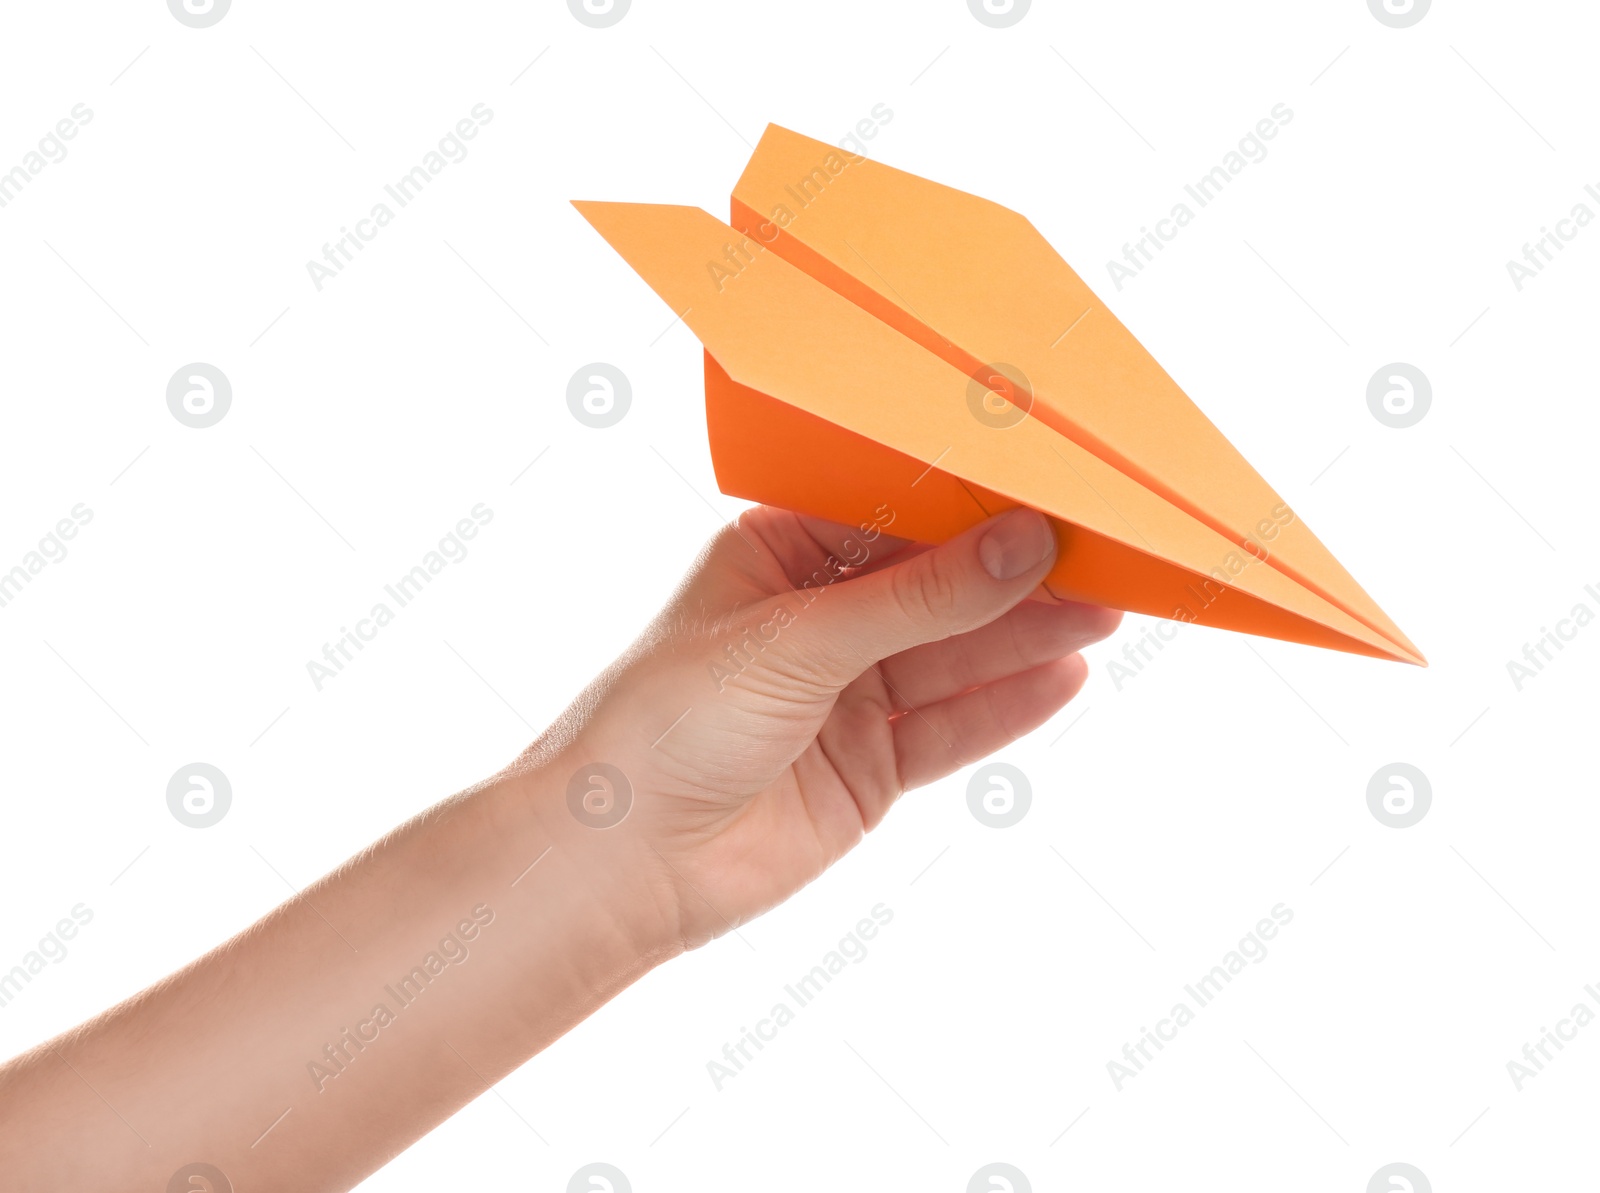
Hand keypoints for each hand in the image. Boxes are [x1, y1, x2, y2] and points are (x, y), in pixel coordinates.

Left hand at [523, 505, 1121, 948]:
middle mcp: (816, 619)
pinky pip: (951, 729)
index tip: (1049, 491)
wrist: (621, 863)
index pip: (893, 517)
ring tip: (1109, 609)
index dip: (970, 507)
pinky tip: (1064, 676)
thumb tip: (1024, 544)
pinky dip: (1006, 707)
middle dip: (1015, 576)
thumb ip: (920, 599)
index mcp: (776, 554)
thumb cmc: (667, 721)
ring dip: (1026, 637)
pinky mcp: (868, 766)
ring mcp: (845, 695)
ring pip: (953, 658)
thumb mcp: (799, 638)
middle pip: (936, 589)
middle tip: (1104, 555)